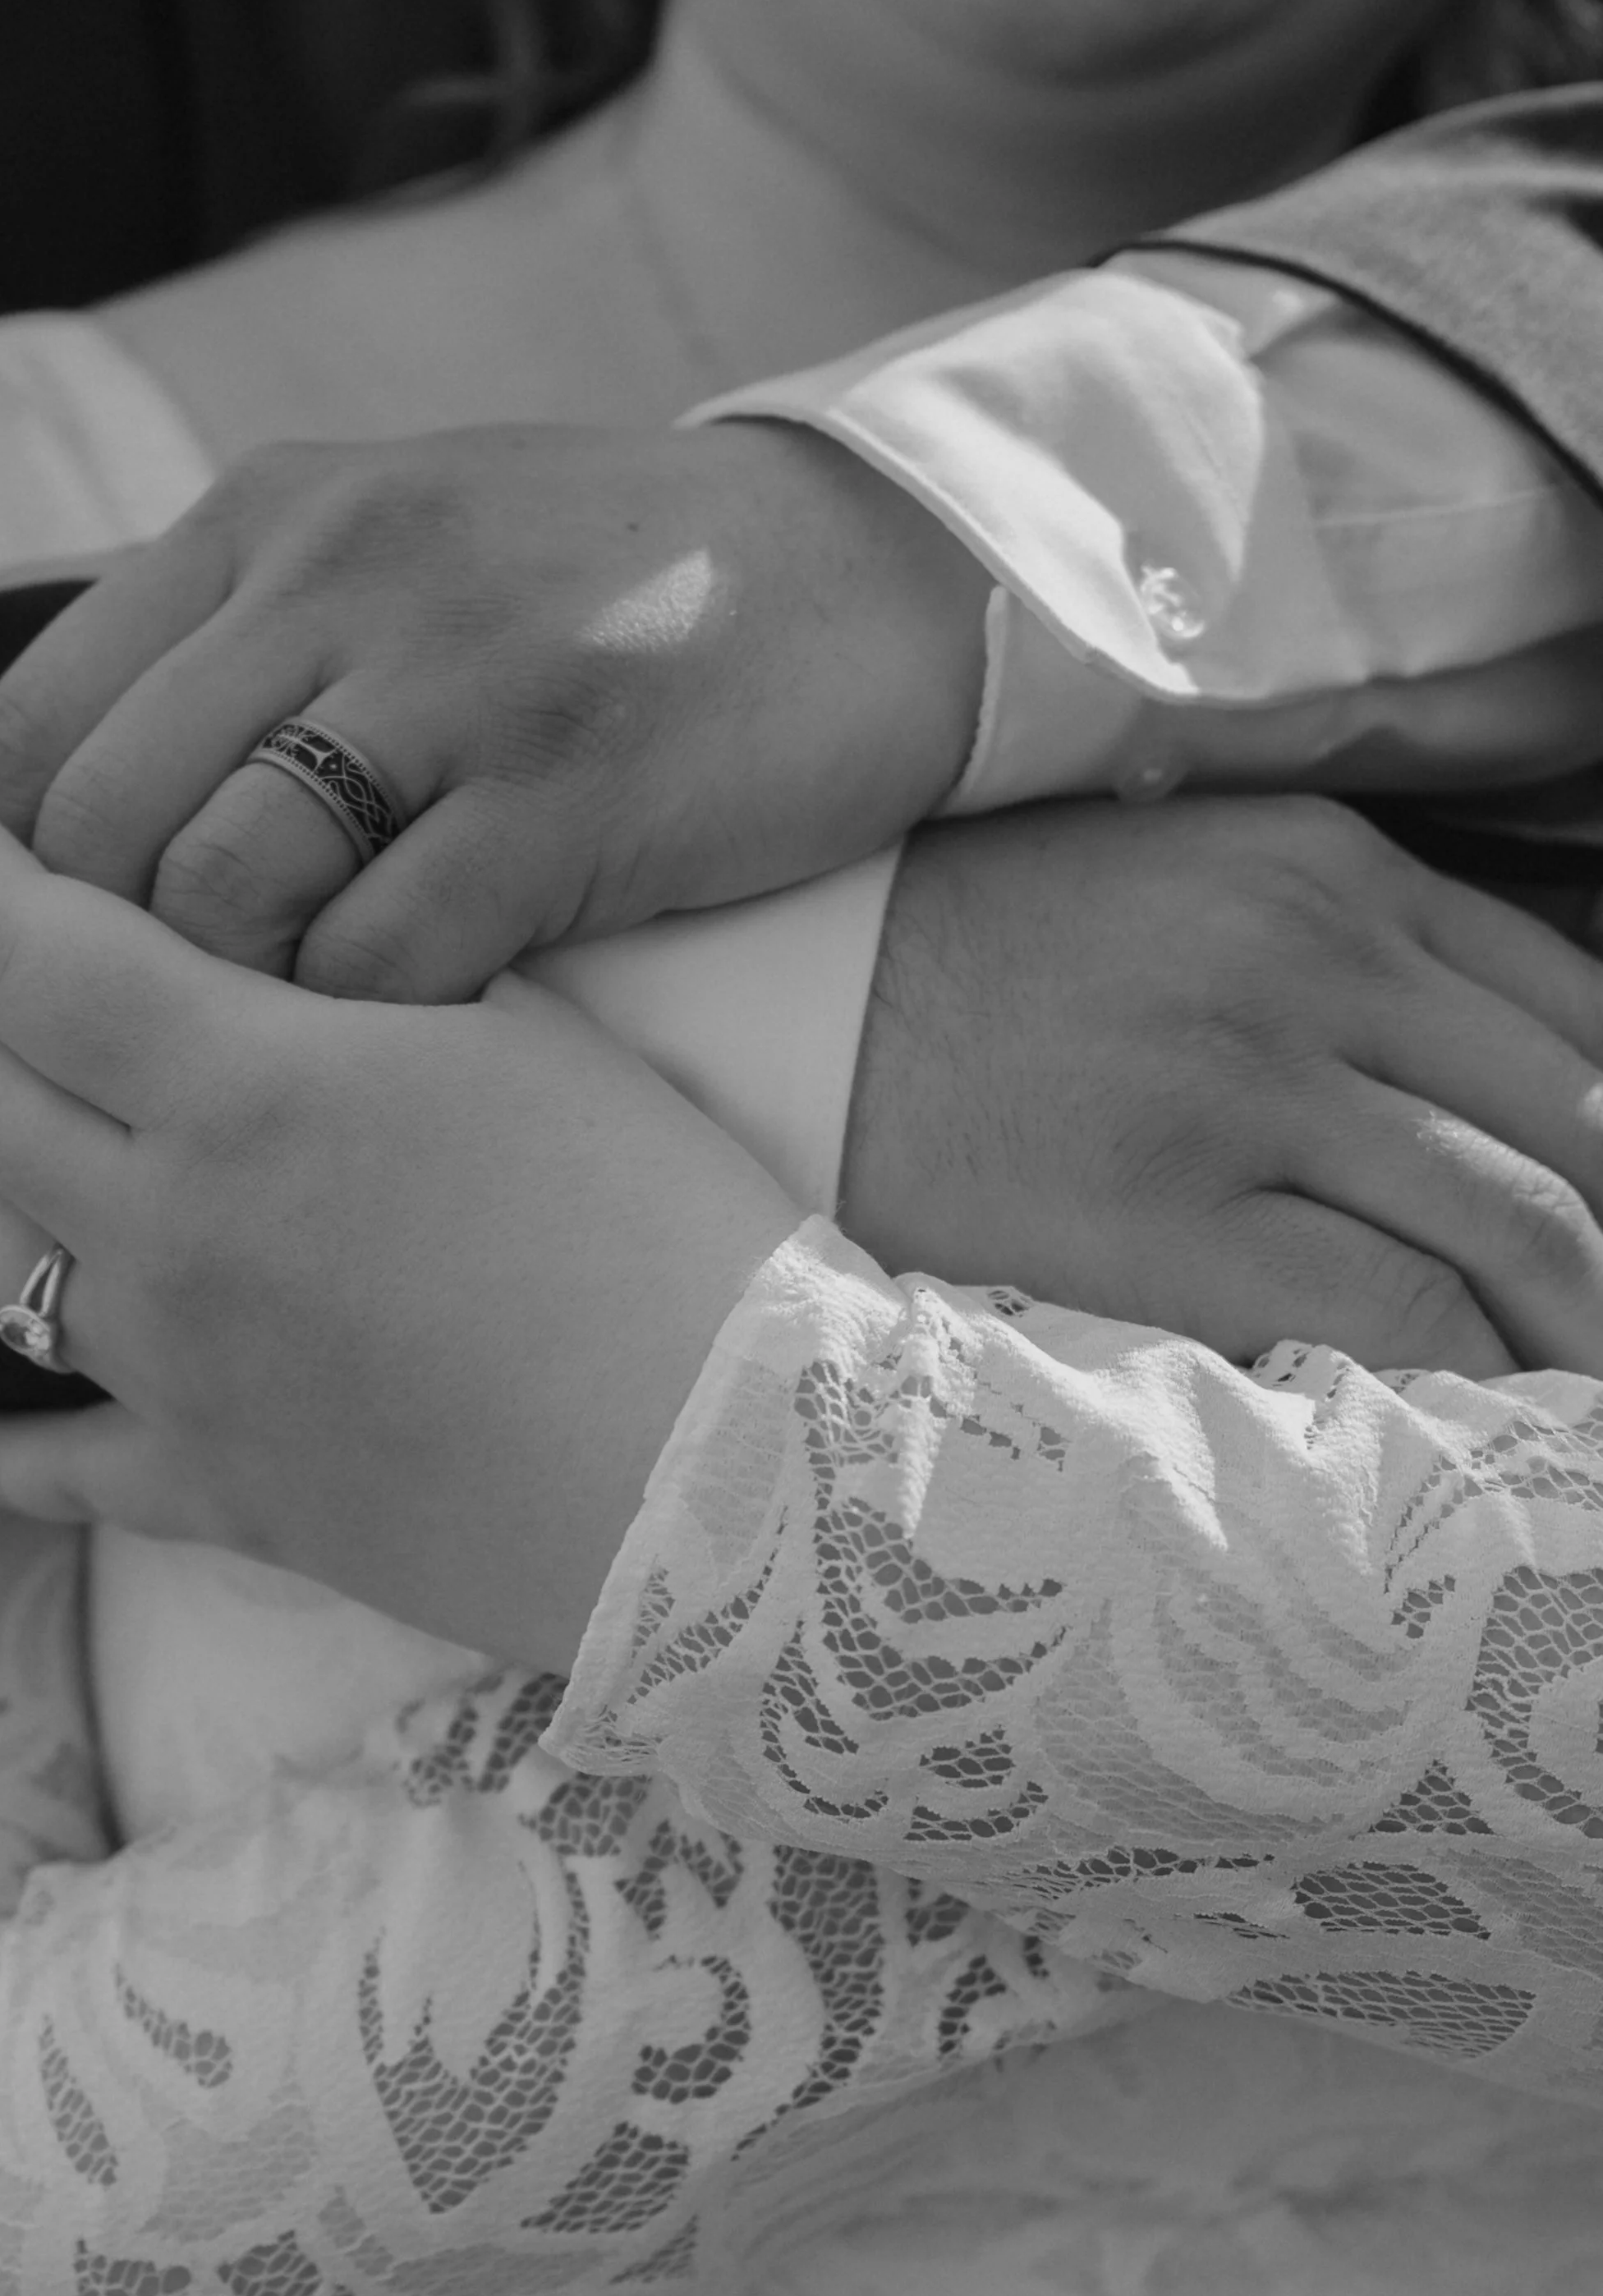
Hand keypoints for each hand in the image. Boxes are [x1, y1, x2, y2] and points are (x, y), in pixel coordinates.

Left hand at [0, 420, 991, 1000]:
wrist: (869, 574)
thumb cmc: (603, 595)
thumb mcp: (388, 539)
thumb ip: (222, 633)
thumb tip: (27, 797)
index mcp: (267, 515)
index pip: (29, 729)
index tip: (48, 975)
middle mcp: (336, 575)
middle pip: (99, 826)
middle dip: (101, 966)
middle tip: (162, 1048)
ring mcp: (455, 679)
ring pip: (221, 892)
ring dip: (228, 1006)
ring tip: (282, 1052)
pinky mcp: (568, 793)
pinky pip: (381, 958)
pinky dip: (360, 1027)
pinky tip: (400, 1045)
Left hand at [0, 752, 795, 1666]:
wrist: (754, 1478)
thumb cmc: (678, 1228)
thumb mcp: (519, 1038)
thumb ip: (348, 968)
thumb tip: (228, 929)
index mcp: (250, 1088)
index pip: (19, 938)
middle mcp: (171, 1226)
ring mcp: (181, 1370)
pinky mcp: (229, 1489)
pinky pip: (63, 1465)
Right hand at [844, 794, 1602, 1377]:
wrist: (774, 1001)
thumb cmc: (971, 964)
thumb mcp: (1184, 893)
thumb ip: (1334, 958)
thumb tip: (1474, 1094)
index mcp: (1327, 867)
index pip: (1579, 1006)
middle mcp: (1313, 954)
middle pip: (1582, 1122)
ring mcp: (1244, 1083)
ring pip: (1521, 1225)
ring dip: (1587, 1337)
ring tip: (1584, 1412)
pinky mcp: (1166, 1212)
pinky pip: (1397, 1313)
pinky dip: (1474, 1380)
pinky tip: (1475, 1428)